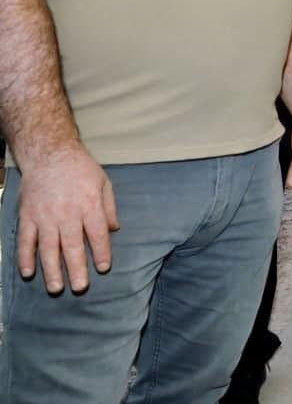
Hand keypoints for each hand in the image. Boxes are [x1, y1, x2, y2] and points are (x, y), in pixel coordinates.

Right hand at [14, 144, 117, 293]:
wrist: (49, 153)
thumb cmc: (80, 168)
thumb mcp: (103, 182)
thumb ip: (108, 207)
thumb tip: (114, 229)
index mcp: (89, 204)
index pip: (97, 234)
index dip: (102, 252)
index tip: (104, 268)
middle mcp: (67, 213)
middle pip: (73, 246)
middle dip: (77, 268)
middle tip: (80, 288)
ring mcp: (45, 216)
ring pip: (48, 248)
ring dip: (52, 270)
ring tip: (56, 288)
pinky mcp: (27, 216)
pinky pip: (26, 240)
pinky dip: (26, 257)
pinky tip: (29, 273)